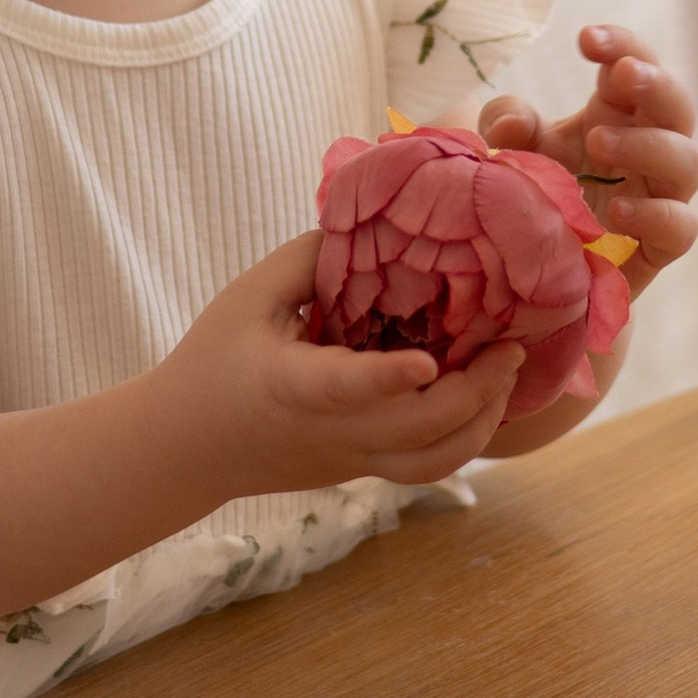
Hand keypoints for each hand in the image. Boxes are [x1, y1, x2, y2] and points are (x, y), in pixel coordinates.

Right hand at [162, 233, 525, 495]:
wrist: (184, 449)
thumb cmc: (211, 361)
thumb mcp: (245, 298)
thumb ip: (306, 260)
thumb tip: (371, 227)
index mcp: (294, 387)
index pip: (347, 389)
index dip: (390, 377)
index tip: (429, 360)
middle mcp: (332, 432)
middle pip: (418, 431)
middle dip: (477, 391)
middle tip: (513, 347)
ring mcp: (351, 458)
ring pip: (433, 464)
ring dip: (481, 422)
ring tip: (507, 375)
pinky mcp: (361, 470)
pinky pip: (426, 466)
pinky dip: (465, 436)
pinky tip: (485, 396)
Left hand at [479, 24, 697, 294]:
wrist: (529, 276)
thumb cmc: (530, 196)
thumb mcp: (508, 152)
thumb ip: (506, 125)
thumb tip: (510, 123)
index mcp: (615, 112)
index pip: (635, 64)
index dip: (622, 44)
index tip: (585, 39)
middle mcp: (648, 147)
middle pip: (676, 105)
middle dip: (656, 82)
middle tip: (622, 74)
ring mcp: (659, 197)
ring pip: (687, 161)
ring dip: (649, 145)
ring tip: (598, 142)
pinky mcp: (658, 248)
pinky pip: (681, 228)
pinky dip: (656, 215)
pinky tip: (617, 212)